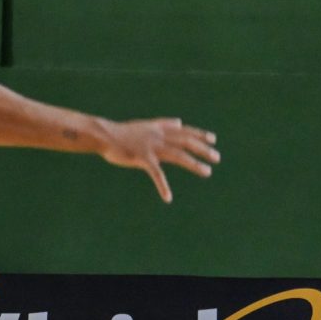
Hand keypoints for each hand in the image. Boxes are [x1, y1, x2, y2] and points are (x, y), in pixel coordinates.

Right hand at [101, 118, 220, 202]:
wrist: (103, 135)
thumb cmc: (123, 132)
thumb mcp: (146, 125)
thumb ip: (163, 124)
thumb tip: (179, 121)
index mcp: (160, 129)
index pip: (184, 131)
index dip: (199, 134)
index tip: (213, 139)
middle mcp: (159, 136)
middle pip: (185, 142)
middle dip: (202, 149)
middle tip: (217, 157)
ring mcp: (151, 147)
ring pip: (178, 155)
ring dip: (194, 164)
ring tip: (207, 172)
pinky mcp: (142, 158)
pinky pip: (156, 174)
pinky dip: (163, 186)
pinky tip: (168, 198)